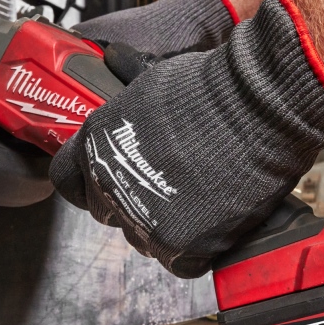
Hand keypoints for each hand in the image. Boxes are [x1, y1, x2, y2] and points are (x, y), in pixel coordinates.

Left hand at [51, 0, 323, 277]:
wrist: (256, 108)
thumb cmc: (210, 88)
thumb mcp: (150, 81)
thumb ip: (125, 98)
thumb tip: (114, 61)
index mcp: (94, 148)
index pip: (68, 182)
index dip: (91, 179)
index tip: (113, 176)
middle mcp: (110, 189)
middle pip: (108, 214)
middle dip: (132, 202)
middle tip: (167, 185)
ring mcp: (144, 223)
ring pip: (144, 241)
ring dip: (165, 226)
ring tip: (198, 200)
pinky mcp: (181, 247)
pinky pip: (181, 263)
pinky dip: (198, 249)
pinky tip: (214, 221)